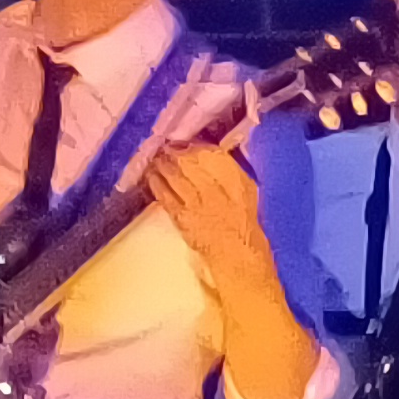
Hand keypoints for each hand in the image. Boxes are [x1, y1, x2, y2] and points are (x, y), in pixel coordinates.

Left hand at [147, 143, 275, 289]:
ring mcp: (199, 205)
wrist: (239, 257)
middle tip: (163, 145)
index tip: (184, 141)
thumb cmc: (245, 225)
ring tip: (155, 158)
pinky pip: (167, 198)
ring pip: (176, 178)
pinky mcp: (184, 219)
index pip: (213, 156)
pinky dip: (157, 186)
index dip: (195, 146)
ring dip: (163, 166)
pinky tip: (151, 178)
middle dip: (175, 153)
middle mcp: (218, 190)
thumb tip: (212, 155)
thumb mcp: (247, 192)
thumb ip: (231, 173)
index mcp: (237, 181)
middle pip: (190, 164)